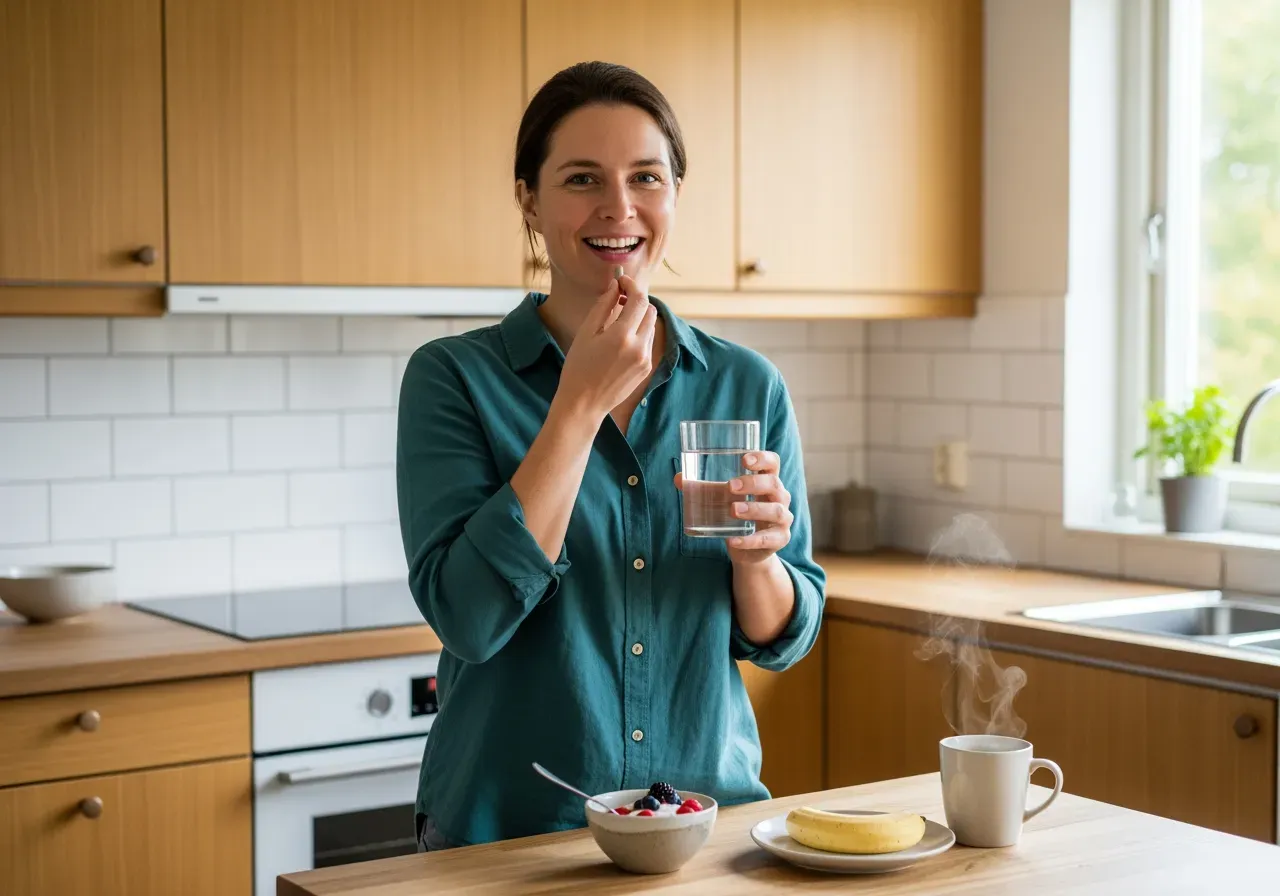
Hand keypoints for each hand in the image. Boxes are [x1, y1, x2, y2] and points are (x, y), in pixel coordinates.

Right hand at [555, 274, 657, 420]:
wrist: (584, 404)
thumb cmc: (578, 368)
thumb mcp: (586, 333)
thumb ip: (603, 306)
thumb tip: (615, 286)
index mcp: (622, 336)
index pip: (639, 299)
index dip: (632, 285)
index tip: (621, 282)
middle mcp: (639, 347)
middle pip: (650, 310)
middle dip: (637, 301)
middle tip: (619, 300)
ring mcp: (646, 359)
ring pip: (651, 326)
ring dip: (638, 317)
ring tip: (618, 321)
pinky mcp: (647, 368)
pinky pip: (648, 342)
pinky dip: (639, 334)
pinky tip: (620, 341)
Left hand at [674, 450, 793, 563]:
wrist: (749, 550)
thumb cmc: (737, 516)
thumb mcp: (723, 500)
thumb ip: (705, 488)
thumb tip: (679, 478)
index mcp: (768, 481)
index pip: (773, 463)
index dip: (762, 458)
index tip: (744, 459)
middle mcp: (780, 497)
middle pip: (774, 484)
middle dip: (753, 483)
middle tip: (730, 486)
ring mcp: (783, 519)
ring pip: (775, 511)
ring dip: (754, 509)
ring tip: (732, 509)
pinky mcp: (779, 540)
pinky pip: (768, 539)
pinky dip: (750, 540)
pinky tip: (733, 541)